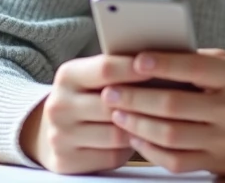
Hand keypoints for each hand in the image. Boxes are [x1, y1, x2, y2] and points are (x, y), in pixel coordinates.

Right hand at [20, 54, 153, 173]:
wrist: (54, 130)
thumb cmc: (87, 98)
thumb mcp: (93, 77)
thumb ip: (118, 70)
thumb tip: (159, 64)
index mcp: (67, 76)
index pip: (106, 69)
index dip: (135, 69)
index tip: (160, 67)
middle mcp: (59, 105)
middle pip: (112, 105)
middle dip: (143, 103)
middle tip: (171, 99)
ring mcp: (60, 136)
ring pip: (115, 134)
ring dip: (138, 129)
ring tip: (156, 120)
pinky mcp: (67, 161)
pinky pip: (111, 156)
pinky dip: (127, 149)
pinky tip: (136, 139)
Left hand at [100, 48, 224, 174]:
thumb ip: (197, 60)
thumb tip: (150, 58)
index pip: (195, 68)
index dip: (163, 65)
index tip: (136, 60)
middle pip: (175, 106)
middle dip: (137, 98)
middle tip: (111, 91)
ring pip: (171, 136)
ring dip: (137, 124)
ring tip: (117, 112)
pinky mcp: (219, 164)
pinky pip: (176, 161)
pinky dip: (150, 149)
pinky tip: (135, 136)